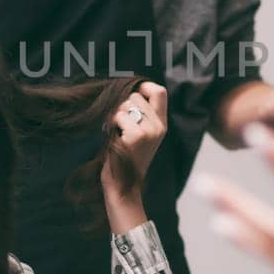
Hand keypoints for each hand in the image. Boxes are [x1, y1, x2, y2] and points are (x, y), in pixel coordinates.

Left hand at [101, 81, 167, 224]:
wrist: (123, 187)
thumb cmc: (125, 159)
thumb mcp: (141, 135)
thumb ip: (142, 115)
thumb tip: (130, 91)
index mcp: (162, 125)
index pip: (160, 91)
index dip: (145, 86)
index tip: (132, 93)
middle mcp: (159, 127)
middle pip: (137, 95)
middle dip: (123, 105)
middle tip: (120, 125)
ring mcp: (149, 132)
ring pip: (126, 104)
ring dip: (116, 115)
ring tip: (117, 133)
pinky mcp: (137, 137)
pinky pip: (118, 116)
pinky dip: (112, 124)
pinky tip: (115, 139)